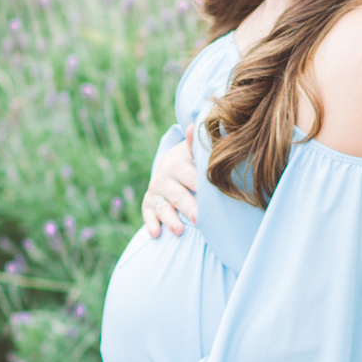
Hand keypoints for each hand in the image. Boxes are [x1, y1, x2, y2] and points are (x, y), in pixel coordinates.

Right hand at [142, 124, 197, 238]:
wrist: (171, 165)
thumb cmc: (191, 161)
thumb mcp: (194, 152)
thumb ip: (196, 144)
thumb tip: (193, 127)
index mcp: (177, 164)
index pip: (191, 178)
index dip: (201, 188)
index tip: (213, 198)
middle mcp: (163, 177)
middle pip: (178, 195)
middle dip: (189, 207)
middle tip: (200, 220)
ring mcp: (154, 192)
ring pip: (163, 207)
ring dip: (170, 219)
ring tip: (179, 230)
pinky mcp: (148, 204)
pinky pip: (148, 215)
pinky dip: (151, 224)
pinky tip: (157, 234)